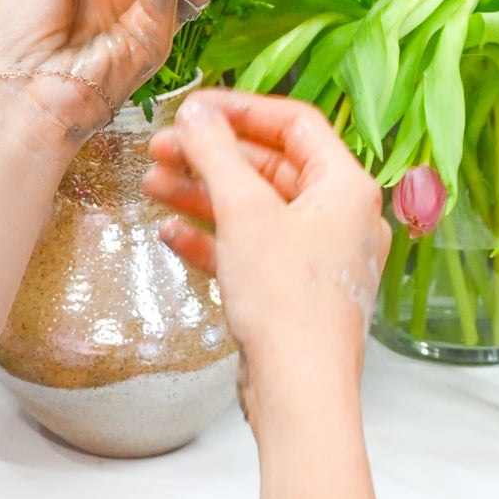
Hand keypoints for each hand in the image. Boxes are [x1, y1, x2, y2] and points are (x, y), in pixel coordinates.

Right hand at [144, 90, 389, 411]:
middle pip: (269, 166)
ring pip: (255, 209)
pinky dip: (212, 237)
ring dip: (202, 194)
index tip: (194, 108)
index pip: (295, 123)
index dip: (241, 109)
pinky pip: (251, 249)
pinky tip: (170, 233)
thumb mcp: (244, 212)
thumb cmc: (289, 303)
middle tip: (161, 147)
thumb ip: (216, 154)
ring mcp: (318, 257)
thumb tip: (196, 115)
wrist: (299, 390)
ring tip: (153, 185)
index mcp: (346, 187)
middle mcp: (340, 217)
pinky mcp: (294, 292)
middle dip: (211, 156)